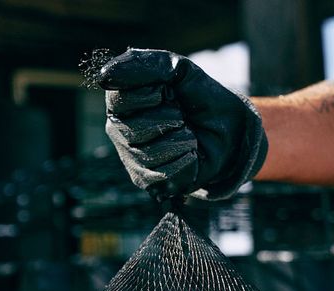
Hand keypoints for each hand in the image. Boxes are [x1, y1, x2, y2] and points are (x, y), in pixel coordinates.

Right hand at [94, 48, 267, 200]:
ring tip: (189, 135)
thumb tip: (104, 77)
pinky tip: (191, 153)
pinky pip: (161, 175)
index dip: (149, 96)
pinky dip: (184, 161)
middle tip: (182, 116)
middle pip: (131, 130)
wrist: (229, 132)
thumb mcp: (177, 70)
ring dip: (180, 141)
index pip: (118, 100)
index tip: (167, 93)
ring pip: (147, 154)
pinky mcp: (148, 181)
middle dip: (168, 119)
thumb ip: (143, 66)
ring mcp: (132, 158)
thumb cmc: (200, 99)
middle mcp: (120, 131)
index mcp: (122, 102)